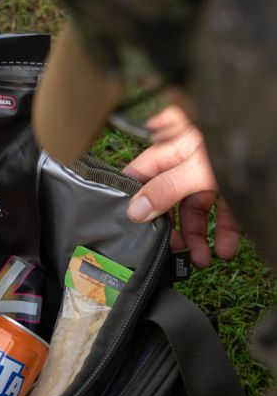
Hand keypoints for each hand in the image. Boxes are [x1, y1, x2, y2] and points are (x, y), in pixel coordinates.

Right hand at [123, 105, 240, 267]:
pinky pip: (222, 212)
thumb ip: (166, 188)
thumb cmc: (239, 139)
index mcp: (171, 149)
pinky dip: (223, 232)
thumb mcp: (198, 167)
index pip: (140, 176)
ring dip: (197, 237)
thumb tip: (135, 211)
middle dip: (171, 228)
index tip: (132, 228)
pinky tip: (224, 249)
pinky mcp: (231, 184)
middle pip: (167, 199)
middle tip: (172, 249)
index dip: (133, 201)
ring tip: (202, 259)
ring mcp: (209, 173)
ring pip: (195, 209)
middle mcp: (187, 161)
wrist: (276, 136)